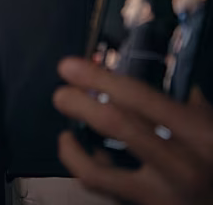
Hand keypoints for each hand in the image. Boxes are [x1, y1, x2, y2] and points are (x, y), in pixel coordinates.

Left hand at [53, 56, 212, 204]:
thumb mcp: (211, 124)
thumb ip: (182, 102)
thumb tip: (143, 73)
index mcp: (200, 134)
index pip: (139, 97)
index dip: (98, 78)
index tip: (69, 67)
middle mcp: (181, 165)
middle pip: (115, 125)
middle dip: (79, 104)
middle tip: (62, 94)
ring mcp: (162, 195)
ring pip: (97, 173)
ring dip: (71, 151)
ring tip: (66, 136)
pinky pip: (105, 191)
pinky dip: (90, 172)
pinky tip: (89, 159)